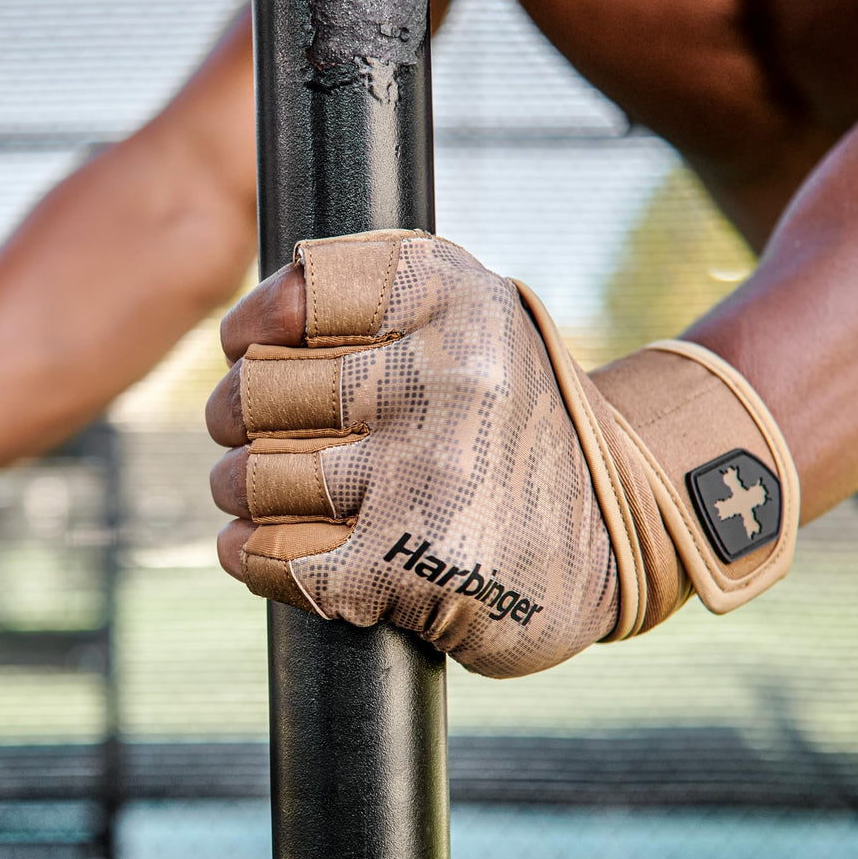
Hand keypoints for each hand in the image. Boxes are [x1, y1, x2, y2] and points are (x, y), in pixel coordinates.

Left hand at [206, 230, 797, 676]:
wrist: (619, 527)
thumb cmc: (508, 417)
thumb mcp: (469, 319)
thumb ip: (369, 302)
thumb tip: (238, 339)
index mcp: (453, 297)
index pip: (296, 295)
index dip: (253, 328)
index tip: (250, 347)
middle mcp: (442, 377)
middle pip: (257, 391)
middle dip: (238, 419)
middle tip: (251, 433)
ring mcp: (426, 475)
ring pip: (254, 479)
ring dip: (245, 495)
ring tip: (272, 495)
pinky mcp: (406, 563)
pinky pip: (272, 556)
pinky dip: (255, 558)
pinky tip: (269, 551)